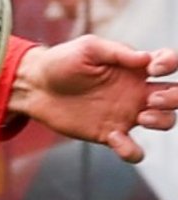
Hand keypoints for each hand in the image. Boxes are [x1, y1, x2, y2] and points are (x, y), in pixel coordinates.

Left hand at [9, 35, 177, 162]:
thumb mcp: (87, 48)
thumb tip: (146, 58)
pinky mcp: (110, 133)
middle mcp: (136, 91)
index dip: (171, 63)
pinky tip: (116, 139)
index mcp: (133, 68)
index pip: (169, 62)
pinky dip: (132, 151)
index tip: (153, 69)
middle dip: (175, 98)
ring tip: (141, 117)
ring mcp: (126, 113)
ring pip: (164, 121)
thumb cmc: (61, 62)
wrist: (35, 86)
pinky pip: (132, 150)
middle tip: (150, 98)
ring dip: (162, 121)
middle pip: (176, 96)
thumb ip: (116, 51)